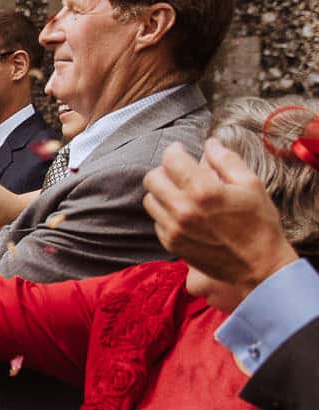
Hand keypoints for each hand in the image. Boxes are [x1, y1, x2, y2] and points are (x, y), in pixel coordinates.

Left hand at [143, 138, 298, 307]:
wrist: (259, 265)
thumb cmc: (259, 223)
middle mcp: (182, 210)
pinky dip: (165, 213)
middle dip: (165, 171)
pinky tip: (185, 214)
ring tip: (182, 193)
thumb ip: (226, 160)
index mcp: (203, 191)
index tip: (180, 151)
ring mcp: (174, 229)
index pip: (171, 160)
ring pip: (150, 200)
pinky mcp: (171, 244)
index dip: (174, 151)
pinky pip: (156, 220)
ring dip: (162, 192)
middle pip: (152, 179)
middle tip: (179, 173)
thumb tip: (209, 144)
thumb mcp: (251, 184)